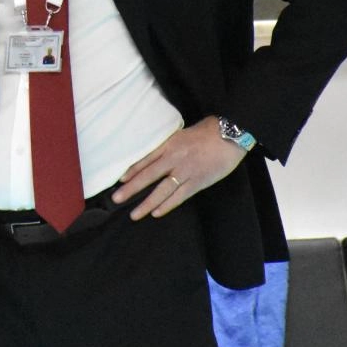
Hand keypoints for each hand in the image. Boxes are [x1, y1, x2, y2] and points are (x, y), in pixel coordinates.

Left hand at [112, 117, 244, 218]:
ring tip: (134, 214)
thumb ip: (169, 146)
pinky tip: (156, 213)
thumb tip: (156, 158)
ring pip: (162, 189)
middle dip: (131, 188)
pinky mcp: (198, 181)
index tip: (120, 180)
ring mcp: (186, 170)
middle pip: (148, 175)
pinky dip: (167, 205)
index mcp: (169, 145)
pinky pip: (180, 195)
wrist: (230, 134)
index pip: (146, 160)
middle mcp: (174, 158)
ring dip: (147, 203)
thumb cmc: (208, 132)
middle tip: (116, 199)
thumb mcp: (182, 134)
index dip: (132, 171)